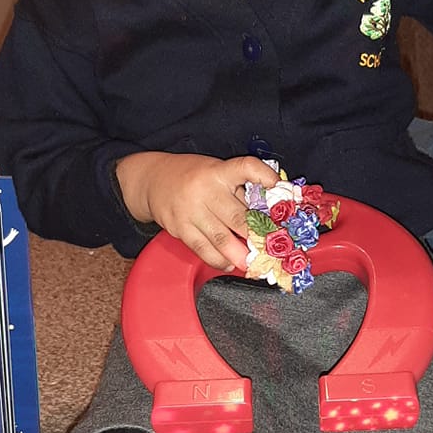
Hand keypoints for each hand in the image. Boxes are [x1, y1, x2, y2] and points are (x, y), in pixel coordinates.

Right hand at [115, 151, 278, 271]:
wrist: (152, 179)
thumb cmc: (192, 177)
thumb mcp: (216, 172)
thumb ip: (238, 190)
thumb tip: (268, 216)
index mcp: (219, 171)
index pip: (246, 167)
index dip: (265, 176)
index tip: (279, 187)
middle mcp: (205, 190)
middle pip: (237, 216)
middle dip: (257, 237)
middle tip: (273, 251)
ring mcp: (190, 210)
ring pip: (220, 238)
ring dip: (240, 255)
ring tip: (253, 265)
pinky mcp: (179, 228)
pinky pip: (202, 248)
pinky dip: (218, 260)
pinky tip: (229, 264)